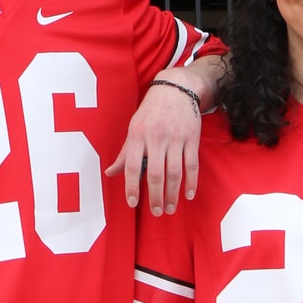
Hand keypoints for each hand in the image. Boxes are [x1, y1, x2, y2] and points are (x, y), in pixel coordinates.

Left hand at [106, 73, 202, 213]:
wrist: (175, 89)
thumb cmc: (150, 112)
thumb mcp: (133, 129)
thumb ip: (125, 154)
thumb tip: (110, 173)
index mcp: (138, 136)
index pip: (133, 166)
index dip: (132, 187)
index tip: (133, 203)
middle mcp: (156, 138)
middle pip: (157, 173)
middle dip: (156, 196)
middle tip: (156, 212)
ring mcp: (176, 139)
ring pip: (175, 172)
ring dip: (173, 193)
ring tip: (170, 208)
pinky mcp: (192, 138)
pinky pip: (192, 164)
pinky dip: (191, 181)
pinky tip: (189, 194)